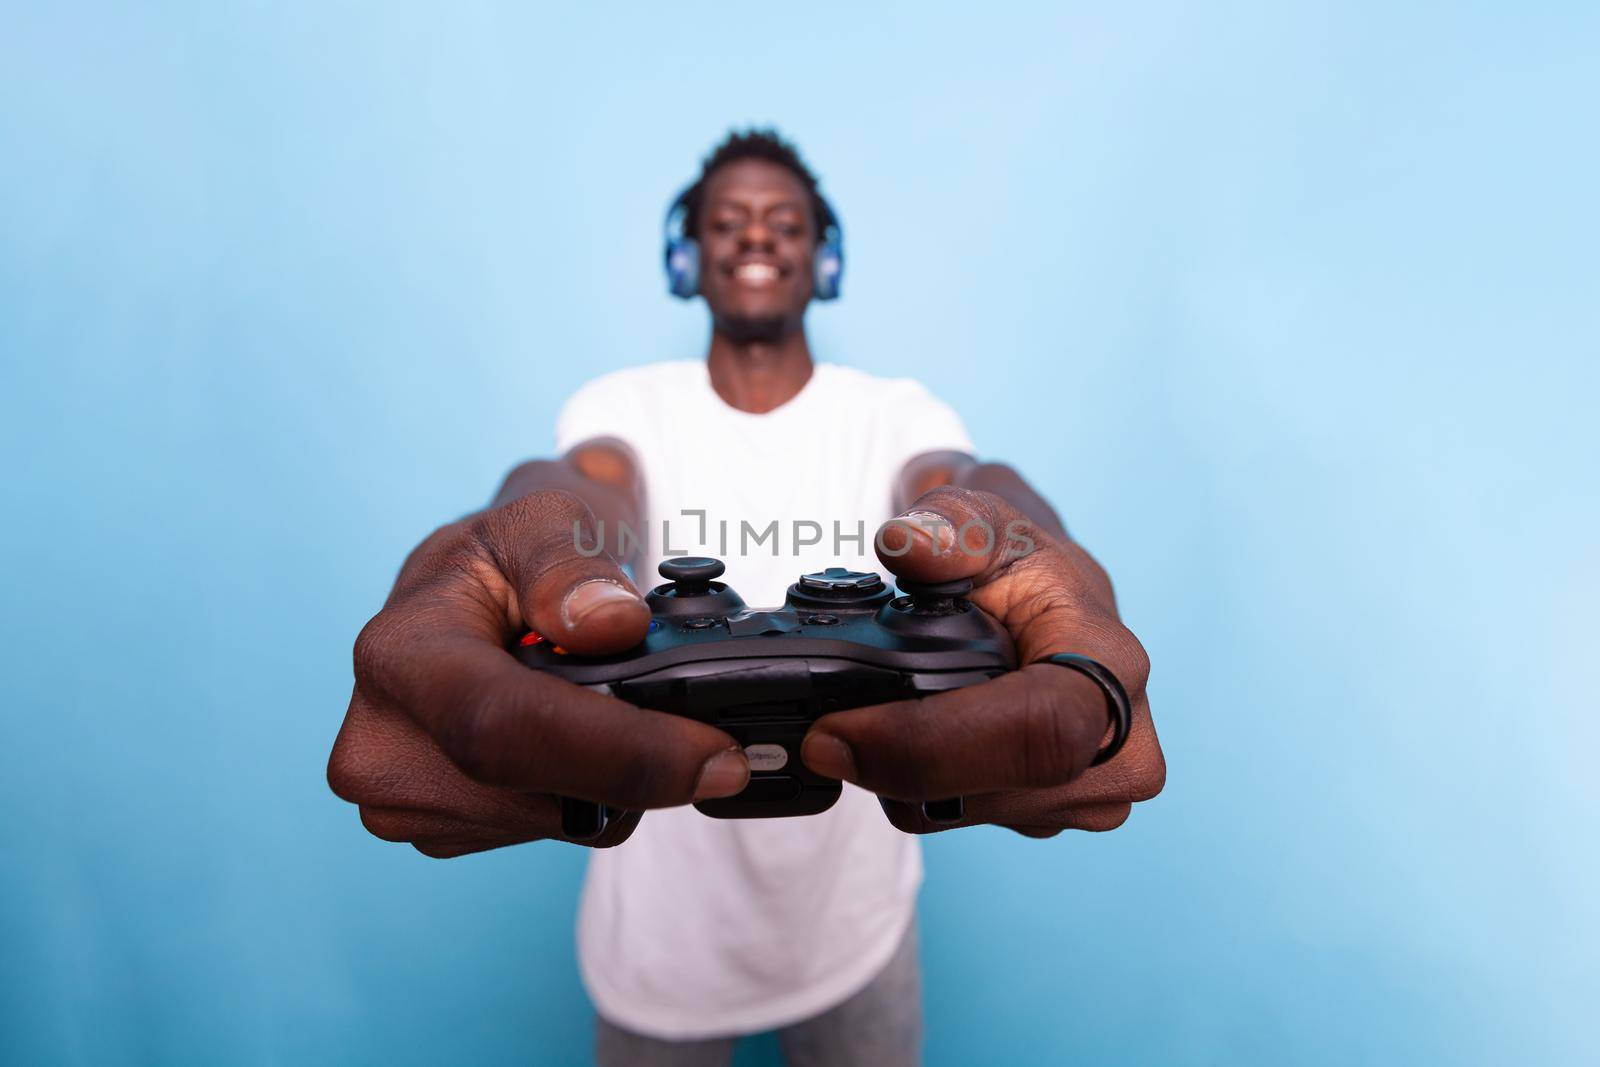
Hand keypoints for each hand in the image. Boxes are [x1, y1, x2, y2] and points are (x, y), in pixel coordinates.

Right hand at [326, 490, 749, 855]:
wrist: (473, 592)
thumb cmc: (507, 551)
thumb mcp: (544, 519)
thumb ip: (574, 566)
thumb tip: (610, 624)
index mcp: (399, 655)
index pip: (505, 728)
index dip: (622, 751)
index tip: (716, 755)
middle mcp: (383, 745)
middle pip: (543, 790)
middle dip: (638, 761)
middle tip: (697, 722)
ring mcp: (406, 801)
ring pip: (562, 820)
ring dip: (616, 776)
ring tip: (606, 704)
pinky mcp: (442, 833)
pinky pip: (557, 829)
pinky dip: (593, 788)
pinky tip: (580, 737)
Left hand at [799, 487, 1164, 835]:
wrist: (1043, 597)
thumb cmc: (1019, 560)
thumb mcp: (984, 518)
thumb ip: (945, 526)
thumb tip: (906, 542)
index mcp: (1110, 665)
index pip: (1039, 732)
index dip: (931, 743)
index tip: (837, 730)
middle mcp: (1120, 746)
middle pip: (985, 791)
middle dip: (891, 760)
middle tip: (830, 719)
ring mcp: (1088, 795)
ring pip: (956, 815)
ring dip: (898, 774)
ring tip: (888, 711)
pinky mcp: (1046, 818)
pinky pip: (953, 821)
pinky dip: (912, 786)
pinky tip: (912, 736)